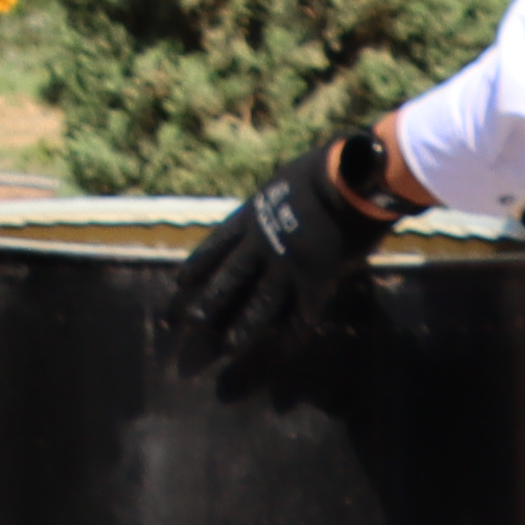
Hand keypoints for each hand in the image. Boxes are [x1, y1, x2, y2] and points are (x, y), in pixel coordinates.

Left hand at [163, 135, 399, 386]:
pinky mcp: (313, 282)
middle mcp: (260, 245)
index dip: (198, 265)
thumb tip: (274, 204)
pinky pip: (300, 316)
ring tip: (228, 349)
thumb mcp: (284, 183)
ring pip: (258, 304)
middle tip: (185, 324)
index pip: (215, 246)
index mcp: (250, 216)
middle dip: (208, 302)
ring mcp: (285, 266)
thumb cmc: (322, 171)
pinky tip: (282, 353)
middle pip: (228, 278)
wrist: (346, 180)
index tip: (179, 282)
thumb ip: (275, 202)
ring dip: (243, 328)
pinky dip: (291, 337)